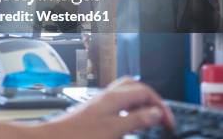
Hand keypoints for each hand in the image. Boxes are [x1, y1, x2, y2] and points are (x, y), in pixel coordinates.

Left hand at [35, 78, 173, 138]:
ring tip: (150, 119)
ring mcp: (100, 102)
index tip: (169, 122)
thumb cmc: (79, 135)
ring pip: (125, 95)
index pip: (144, 91)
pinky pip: (117, 104)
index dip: (160, 105)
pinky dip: (129, 109)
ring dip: (140, 103)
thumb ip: (136, 120)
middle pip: (135, 88)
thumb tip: (156, 112)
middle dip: (151, 99)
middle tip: (161, 116)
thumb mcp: (114, 129)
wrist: (53, 138)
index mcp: (113, 97)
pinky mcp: (94, 111)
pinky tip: (130, 122)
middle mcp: (106, 95)